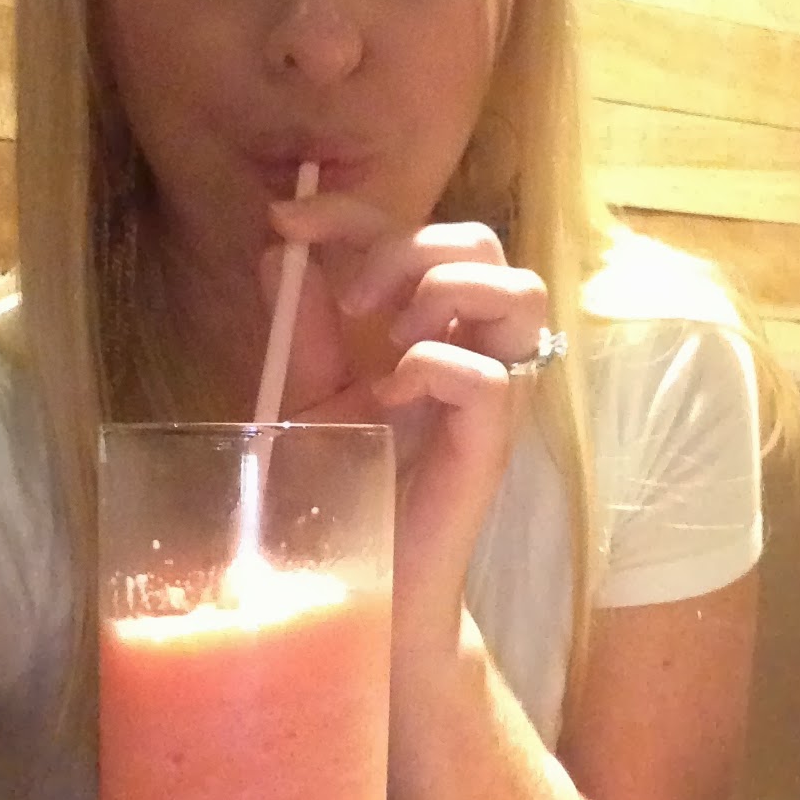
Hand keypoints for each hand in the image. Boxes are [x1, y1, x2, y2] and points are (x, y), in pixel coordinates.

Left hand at [264, 195, 548, 650]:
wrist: (368, 587)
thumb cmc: (345, 492)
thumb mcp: (309, 395)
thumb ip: (300, 327)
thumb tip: (280, 250)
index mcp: (432, 330)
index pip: (419, 233)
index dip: (353, 212)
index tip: (288, 220)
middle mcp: (472, 351)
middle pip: (483, 245)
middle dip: (410, 245)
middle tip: (353, 301)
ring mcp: (491, 397)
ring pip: (520, 293)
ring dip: (445, 293)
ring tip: (393, 338)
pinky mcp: (489, 447)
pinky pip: (491, 378)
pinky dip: (434, 368)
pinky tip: (391, 398)